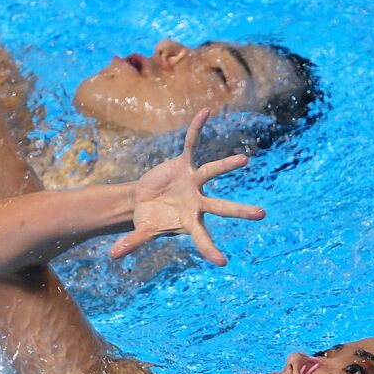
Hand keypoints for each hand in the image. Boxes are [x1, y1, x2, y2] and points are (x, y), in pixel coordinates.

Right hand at [109, 109, 264, 265]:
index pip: (202, 239)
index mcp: (189, 222)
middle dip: (240, 211)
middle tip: (261, 214)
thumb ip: (132, 242)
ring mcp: (193, 182)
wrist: (143, 200)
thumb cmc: (149, 219)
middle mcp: (197, 202)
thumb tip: (113, 256)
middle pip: (221, 207)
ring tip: (244, 161)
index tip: (222, 262)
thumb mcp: (143, 231)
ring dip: (227, 166)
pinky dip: (196, 128)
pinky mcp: (183, 164)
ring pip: (212, 172)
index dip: (210, 250)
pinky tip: (207, 112)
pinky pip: (191, 144)